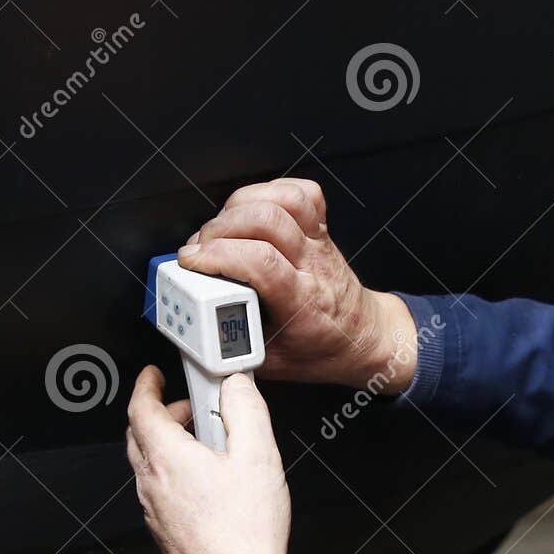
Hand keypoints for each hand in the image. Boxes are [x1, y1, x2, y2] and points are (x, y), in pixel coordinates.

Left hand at [128, 365, 295, 553]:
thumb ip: (245, 410)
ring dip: (169, 443)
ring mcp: (153, 509)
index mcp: (167, 458)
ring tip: (207, 444)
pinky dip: (173, 471)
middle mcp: (151, 483)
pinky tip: (207, 482)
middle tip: (191, 408)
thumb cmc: (246, 532)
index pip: (140, 408)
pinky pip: (158, 489)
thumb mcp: (258, 455)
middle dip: (162, 413)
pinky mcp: (162, 530)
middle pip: (139, 434)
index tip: (154, 375)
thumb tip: (235, 385)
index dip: (145, 385)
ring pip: (149, 463)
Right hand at [179, 178, 416, 392]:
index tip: (191, 262)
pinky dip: (268, 192)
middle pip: (268, 221)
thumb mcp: (269, 362)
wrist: (362, 339)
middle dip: (220, 228)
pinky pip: (301, 192)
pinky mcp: (319, 228)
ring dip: (241, 206)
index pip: (261, 262)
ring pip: (284, 199)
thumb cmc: (319, 350)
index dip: (219, 254)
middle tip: (199, 249)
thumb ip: (231, 345)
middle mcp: (313, 265)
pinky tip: (250, 210)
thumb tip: (191, 328)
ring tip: (221, 228)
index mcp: (302, 303)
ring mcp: (319, 242)